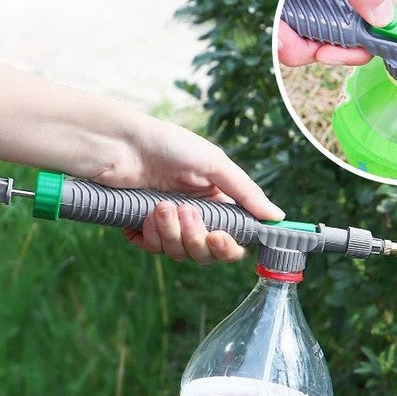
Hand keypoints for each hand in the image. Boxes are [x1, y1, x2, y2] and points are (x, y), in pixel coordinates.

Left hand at [0, 46, 283, 263]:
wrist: (118, 143)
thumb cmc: (167, 144)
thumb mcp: (214, 163)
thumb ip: (246, 193)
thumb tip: (277, 217)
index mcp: (216, 200)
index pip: (232, 238)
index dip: (229, 246)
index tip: (223, 239)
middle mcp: (194, 215)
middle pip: (205, 252)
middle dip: (196, 237)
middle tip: (185, 211)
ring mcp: (167, 223)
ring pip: (179, 253)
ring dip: (171, 233)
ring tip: (159, 206)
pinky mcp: (140, 227)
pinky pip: (153, 249)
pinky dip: (150, 236)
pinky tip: (143, 216)